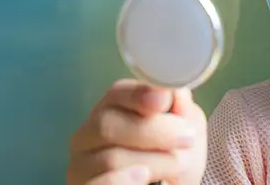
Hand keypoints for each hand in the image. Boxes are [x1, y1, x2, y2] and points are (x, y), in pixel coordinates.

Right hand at [67, 80, 207, 184]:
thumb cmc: (174, 157)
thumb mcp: (185, 128)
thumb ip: (181, 109)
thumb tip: (176, 92)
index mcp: (112, 109)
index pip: (116, 94)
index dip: (139, 95)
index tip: (164, 100)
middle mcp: (88, 135)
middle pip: (107, 125)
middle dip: (153, 130)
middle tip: (187, 138)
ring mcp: (82, 165)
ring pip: (110, 159)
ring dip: (154, 161)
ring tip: (179, 164)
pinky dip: (123, 181)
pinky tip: (143, 176)